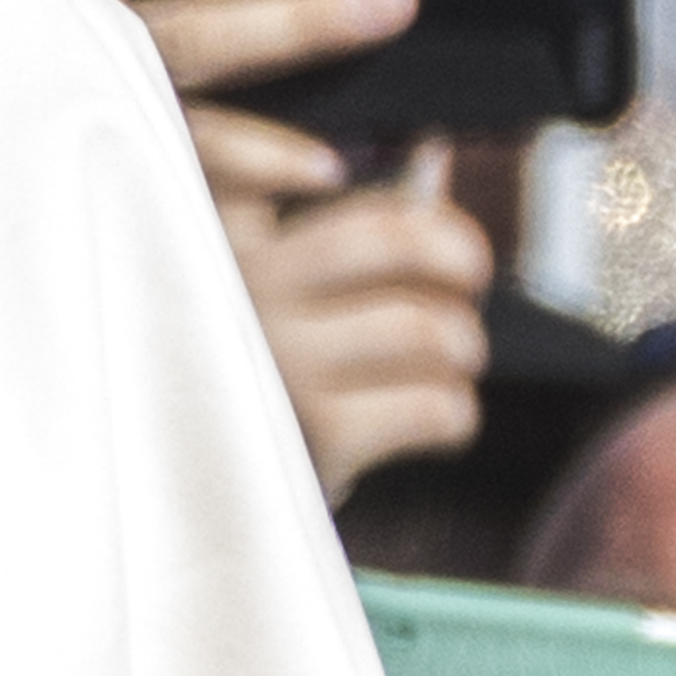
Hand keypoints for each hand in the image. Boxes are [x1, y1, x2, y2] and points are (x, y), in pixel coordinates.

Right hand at [226, 141, 492, 502]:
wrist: (204, 522)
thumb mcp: (264, 303)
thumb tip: (434, 156)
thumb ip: (336, 222)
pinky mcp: (316, 430)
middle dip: (456, 251)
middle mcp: (238, 291)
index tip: (327, 172)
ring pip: (426, 326)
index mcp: (207, 245)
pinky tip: (442, 418)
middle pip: (386, 237)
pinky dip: (456, 413)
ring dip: (462, 346)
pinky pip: (435, 403)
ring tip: (456, 360)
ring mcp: (278, 358)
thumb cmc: (249, 396)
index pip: (215, 154)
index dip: (270, 155)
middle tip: (470, 272)